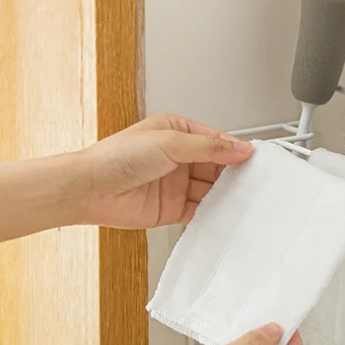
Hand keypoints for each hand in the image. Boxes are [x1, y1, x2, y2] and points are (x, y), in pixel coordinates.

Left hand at [78, 114, 252, 227]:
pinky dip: (213, 213)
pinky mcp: (173, 208)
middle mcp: (177, 157)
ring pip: (211, 189)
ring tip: (241, 198)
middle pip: (216, 166)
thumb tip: (238, 148)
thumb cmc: (117, 157)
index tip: (254, 159)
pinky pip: (200, 210)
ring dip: (225, 194)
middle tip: (252, 181)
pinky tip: (223, 212)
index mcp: (176, 132)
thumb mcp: (169, 142)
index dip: (235, 150)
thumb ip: (208, 147)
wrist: (91, 188)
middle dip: (233, 174)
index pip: (215, 140)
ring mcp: (176, 184)